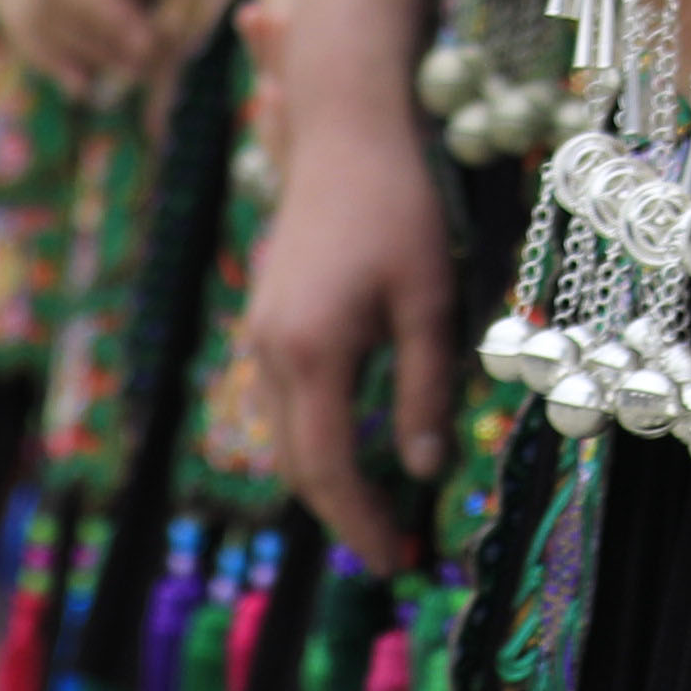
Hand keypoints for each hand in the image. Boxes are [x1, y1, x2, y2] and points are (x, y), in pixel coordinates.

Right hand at [244, 102, 459, 573]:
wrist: (345, 129)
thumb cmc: (400, 204)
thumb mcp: (430, 297)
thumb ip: (424, 387)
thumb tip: (423, 470)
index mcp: (311, 352)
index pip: (328, 469)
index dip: (360, 522)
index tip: (397, 560)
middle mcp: (271, 352)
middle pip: (296, 464)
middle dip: (340, 512)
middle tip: (392, 547)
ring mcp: (261, 334)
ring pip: (284, 435)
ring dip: (325, 477)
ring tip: (378, 509)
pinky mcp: (267, 318)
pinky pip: (284, 401)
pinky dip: (314, 437)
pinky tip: (355, 444)